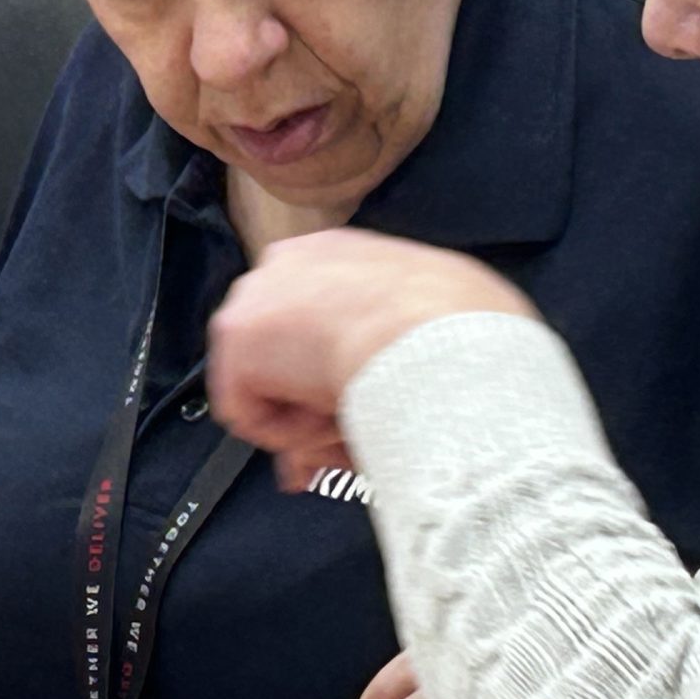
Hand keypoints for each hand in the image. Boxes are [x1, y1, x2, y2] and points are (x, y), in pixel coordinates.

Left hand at [208, 230, 537, 488]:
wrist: (437, 338)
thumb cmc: (462, 328)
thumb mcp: (445, 311)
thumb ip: (406, 338)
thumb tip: (397, 378)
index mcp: (338, 252)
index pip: (316, 320)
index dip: (329, 376)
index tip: (349, 409)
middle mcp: (290, 263)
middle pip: (285, 353)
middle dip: (309, 408)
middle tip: (340, 446)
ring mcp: (257, 296)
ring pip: (270, 385)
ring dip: (308, 422)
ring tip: (353, 436)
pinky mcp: (237, 340)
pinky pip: (252, 412)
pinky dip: (289, 434)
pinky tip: (332, 425)